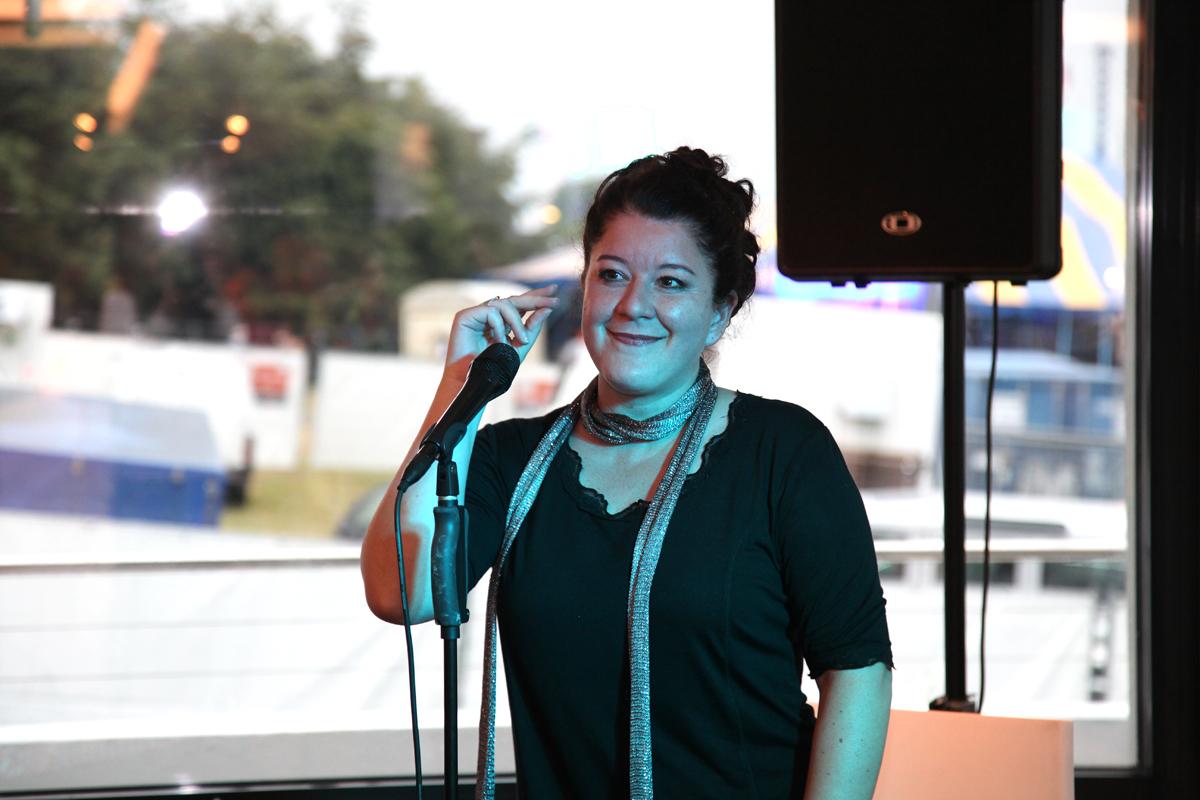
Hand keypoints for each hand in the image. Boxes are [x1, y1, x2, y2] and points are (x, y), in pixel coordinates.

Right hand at [443, 285, 558, 380]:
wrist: (473, 383)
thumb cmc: (494, 368)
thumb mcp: (519, 347)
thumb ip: (532, 329)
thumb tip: (547, 309)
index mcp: (500, 322)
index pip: (519, 304)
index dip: (536, 296)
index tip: (554, 290)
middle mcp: (487, 315)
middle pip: (514, 300)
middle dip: (535, 300)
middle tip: (553, 303)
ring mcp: (476, 314)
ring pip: (504, 304)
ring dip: (517, 322)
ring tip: (523, 341)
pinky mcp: (465, 316)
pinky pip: (491, 311)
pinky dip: (499, 326)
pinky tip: (498, 341)